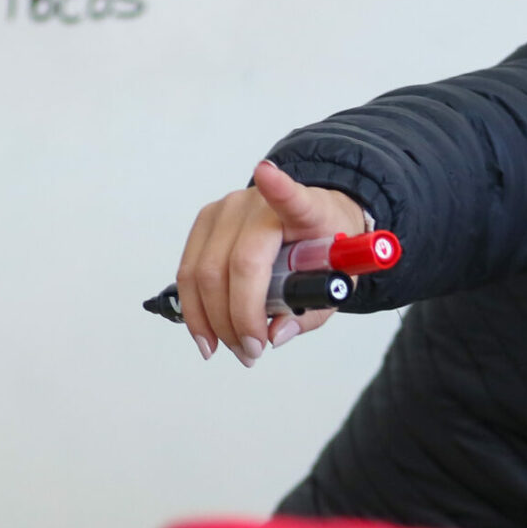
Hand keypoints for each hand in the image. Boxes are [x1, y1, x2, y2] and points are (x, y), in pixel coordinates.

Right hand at [175, 160, 367, 365]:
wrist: (316, 220)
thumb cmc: (327, 250)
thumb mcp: (337, 283)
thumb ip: (310, 312)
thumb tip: (274, 336)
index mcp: (306, 211)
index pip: (292, 198)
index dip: (279, 187)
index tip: (265, 174)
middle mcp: (260, 204)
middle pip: (237, 263)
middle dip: (238, 318)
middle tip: (251, 353)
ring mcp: (227, 208)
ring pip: (203, 270)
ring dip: (211, 320)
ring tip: (231, 350)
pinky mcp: (206, 220)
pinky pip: (189, 268)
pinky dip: (194, 308)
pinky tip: (205, 334)